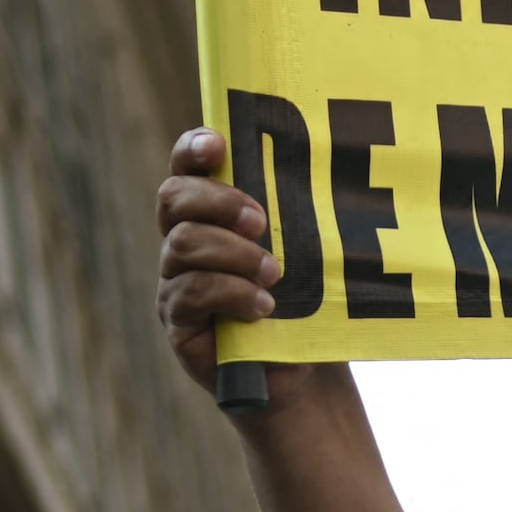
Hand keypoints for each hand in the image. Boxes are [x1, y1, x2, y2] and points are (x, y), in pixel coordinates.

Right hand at [157, 125, 347, 411]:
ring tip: (274, 274)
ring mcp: (175, 280)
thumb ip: (303, 220)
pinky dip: (231, 293)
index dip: (194, 148)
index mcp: (210, 212)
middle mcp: (183, 239)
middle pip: (174, 197)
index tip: (219, 144)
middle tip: (261, 221)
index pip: (188, 166)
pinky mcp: (179, 320)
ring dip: (233, 253)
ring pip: (183, 244)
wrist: (302, 368)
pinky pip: (191, 292)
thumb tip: (337, 184)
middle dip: (218, 201)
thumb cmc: (306, 301)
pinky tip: (262, 307)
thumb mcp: (309, 255)